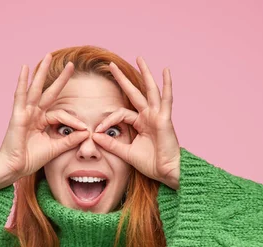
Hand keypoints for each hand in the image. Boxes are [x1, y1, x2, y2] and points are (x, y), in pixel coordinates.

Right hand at [0, 53, 89, 191]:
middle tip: (72, 64)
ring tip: (48, 56)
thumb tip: (86, 132)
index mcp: (42, 122)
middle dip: (61, 79)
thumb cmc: (31, 159)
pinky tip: (25, 68)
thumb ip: (70, 139)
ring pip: (35, 89)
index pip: (61, 114)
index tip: (85, 129)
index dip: (74, 121)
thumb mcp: (56, 148)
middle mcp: (34, 114)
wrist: (15, 168)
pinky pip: (20, 95)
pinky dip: (22, 81)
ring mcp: (25, 113)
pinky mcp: (17, 115)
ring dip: (42, 72)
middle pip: (49, 92)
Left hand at [92, 57, 179, 189]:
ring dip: (145, 73)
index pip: (120, 114)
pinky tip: (166, 71)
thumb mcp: (126, 153)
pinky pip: (166, 98)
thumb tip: (94, 136)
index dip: (108, 120)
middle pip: (134, 93)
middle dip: (123, 79)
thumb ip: (111, 144)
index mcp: (140, 123)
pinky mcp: (165, 118)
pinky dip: (167, 84)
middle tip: (112, 65)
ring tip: (139, 58)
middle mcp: (149, 116)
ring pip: (150, 90)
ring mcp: (158, 115)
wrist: (167, 172)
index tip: (97, 131)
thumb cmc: (151, 163)